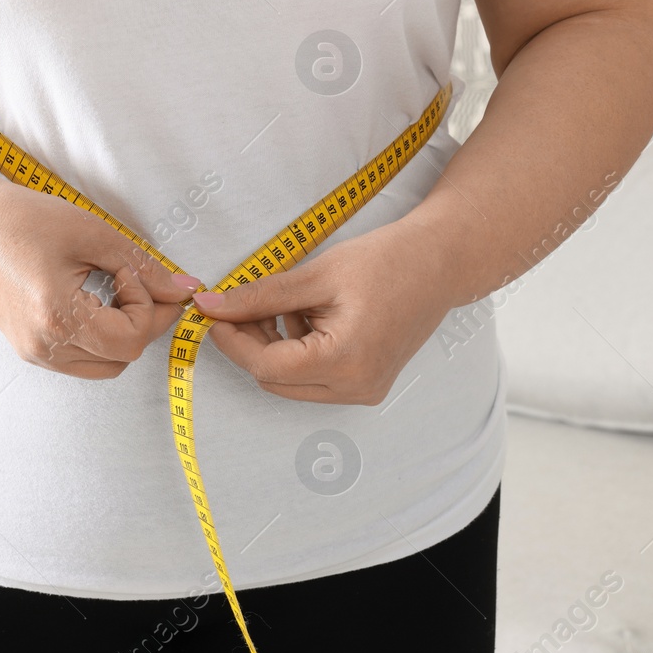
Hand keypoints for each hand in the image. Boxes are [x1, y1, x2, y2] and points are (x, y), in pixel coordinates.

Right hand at [0, 177, 201, 378]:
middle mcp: (44, 345)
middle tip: (135, 283)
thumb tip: (183, 290)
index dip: (149, 307)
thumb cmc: (21, 220)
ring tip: (111, 293)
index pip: (132, 339)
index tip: (133, 273)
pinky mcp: (30, 350)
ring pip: (106, 366)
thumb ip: (141, 265)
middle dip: (143, 322)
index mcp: (58, 316)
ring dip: (123, 335)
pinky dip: (100, 339)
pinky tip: (93, 304)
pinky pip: (83, 360)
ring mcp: (35, 353)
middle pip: (123, 357)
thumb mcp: (90, 232)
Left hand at [189, 219, 462, 404]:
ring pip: (291, 382)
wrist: (441, 263)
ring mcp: (363, 391)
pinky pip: (314, 378)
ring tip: (290, 303)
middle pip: (275, 379)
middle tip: (241, 305)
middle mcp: (355, 387)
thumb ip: (260, 296)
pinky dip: (299, 350)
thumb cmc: (387, 261)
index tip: (211, 313)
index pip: (265, 365)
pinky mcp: (366, 384)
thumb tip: (212, 306)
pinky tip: (309, 315)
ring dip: (275, 346)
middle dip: (251, 343)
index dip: (231, 339)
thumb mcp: (316, 274)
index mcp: (344, 361)